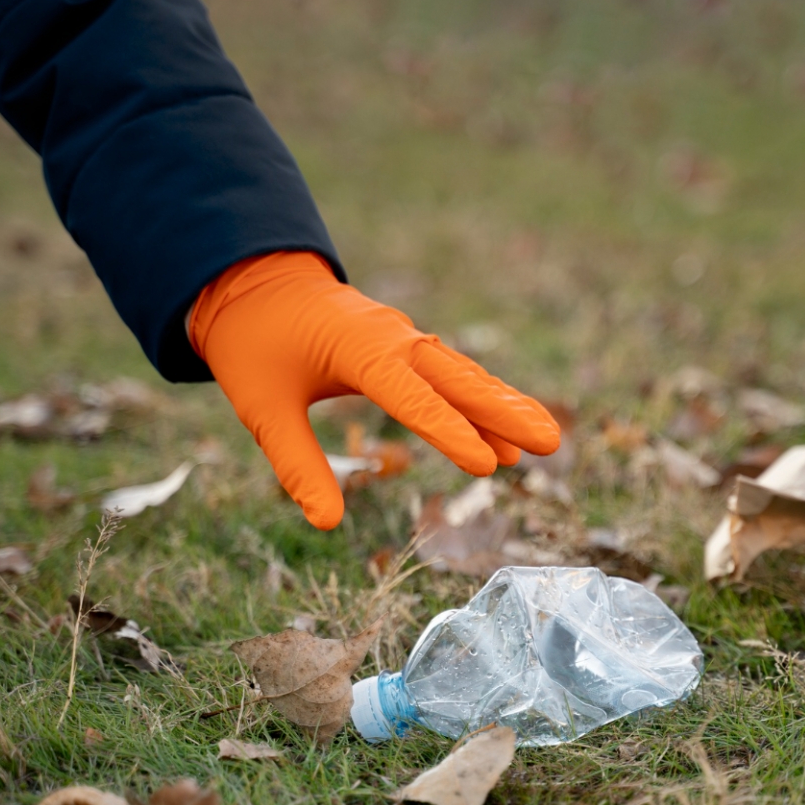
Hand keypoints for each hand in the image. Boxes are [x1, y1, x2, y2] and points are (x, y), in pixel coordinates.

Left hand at [189, 252, 560, 528]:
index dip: (447, 432)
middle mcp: (392, 339)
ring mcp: (404, 339)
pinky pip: (451, 376)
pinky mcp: (405, 347)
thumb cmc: (253, 342)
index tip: (485, 465)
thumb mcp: (261, 405)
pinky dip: (482, 401)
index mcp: (357, 348)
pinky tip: (506, 435)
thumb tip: (325, 523)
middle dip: (505, 412)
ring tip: (546, 441)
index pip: (410, 397)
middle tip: (550, 443)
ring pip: (463, 376)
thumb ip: (295, 462)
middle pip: (457, 380)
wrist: (254, 282)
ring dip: (504, 407)